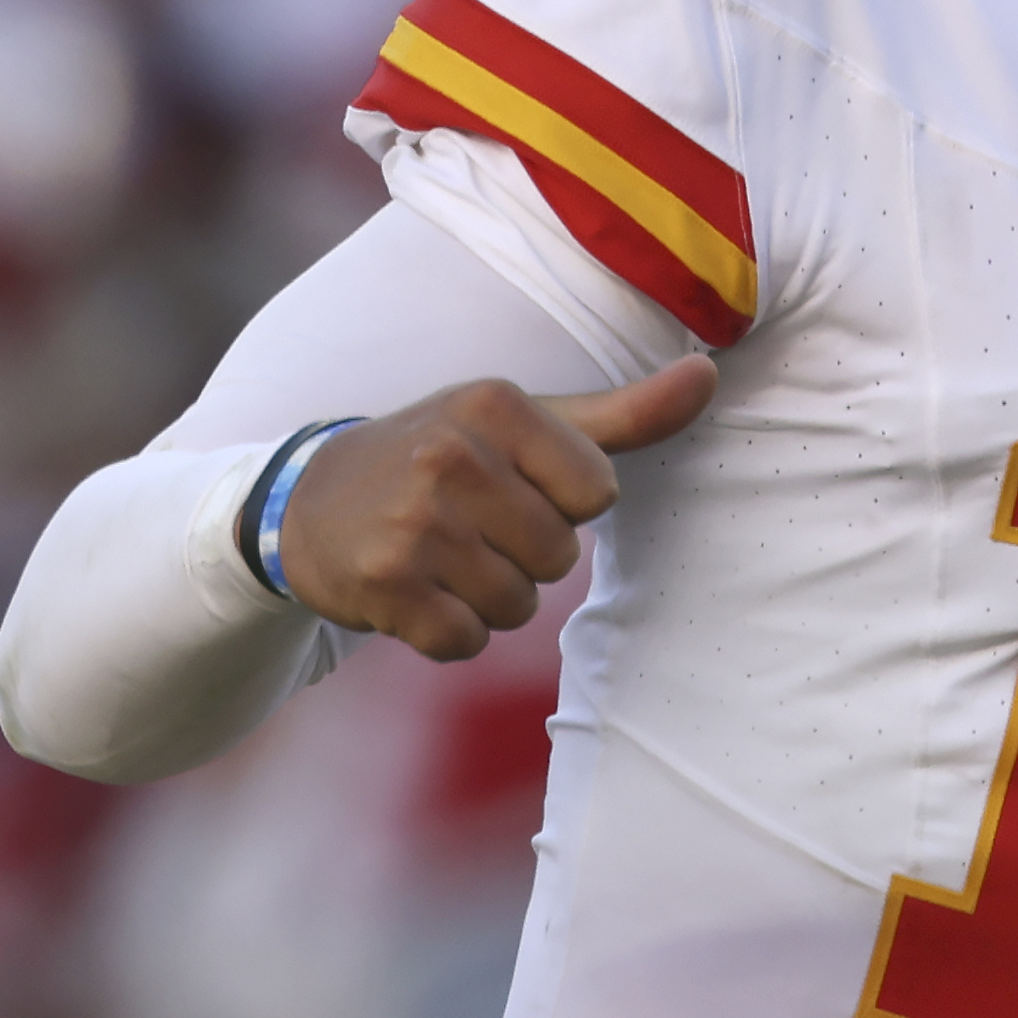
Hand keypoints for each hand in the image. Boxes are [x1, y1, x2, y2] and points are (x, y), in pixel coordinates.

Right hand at [275, 357, 718, 658]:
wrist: (309, 503)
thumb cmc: (443, 459)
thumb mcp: (526, 423)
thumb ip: (623, 414)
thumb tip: (708, 375)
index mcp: (496, 405)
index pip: (598, 493)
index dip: (563, 504)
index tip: (512, 487)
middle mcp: (451, 456)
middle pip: (559, 555)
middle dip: (524, 556)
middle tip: (467, 527)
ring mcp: (413, 523)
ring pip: (517, 605)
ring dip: (486, 598)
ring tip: (439, 557)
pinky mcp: (384, 586)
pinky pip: (464, 643)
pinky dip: (447, 633)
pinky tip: (413, 592)